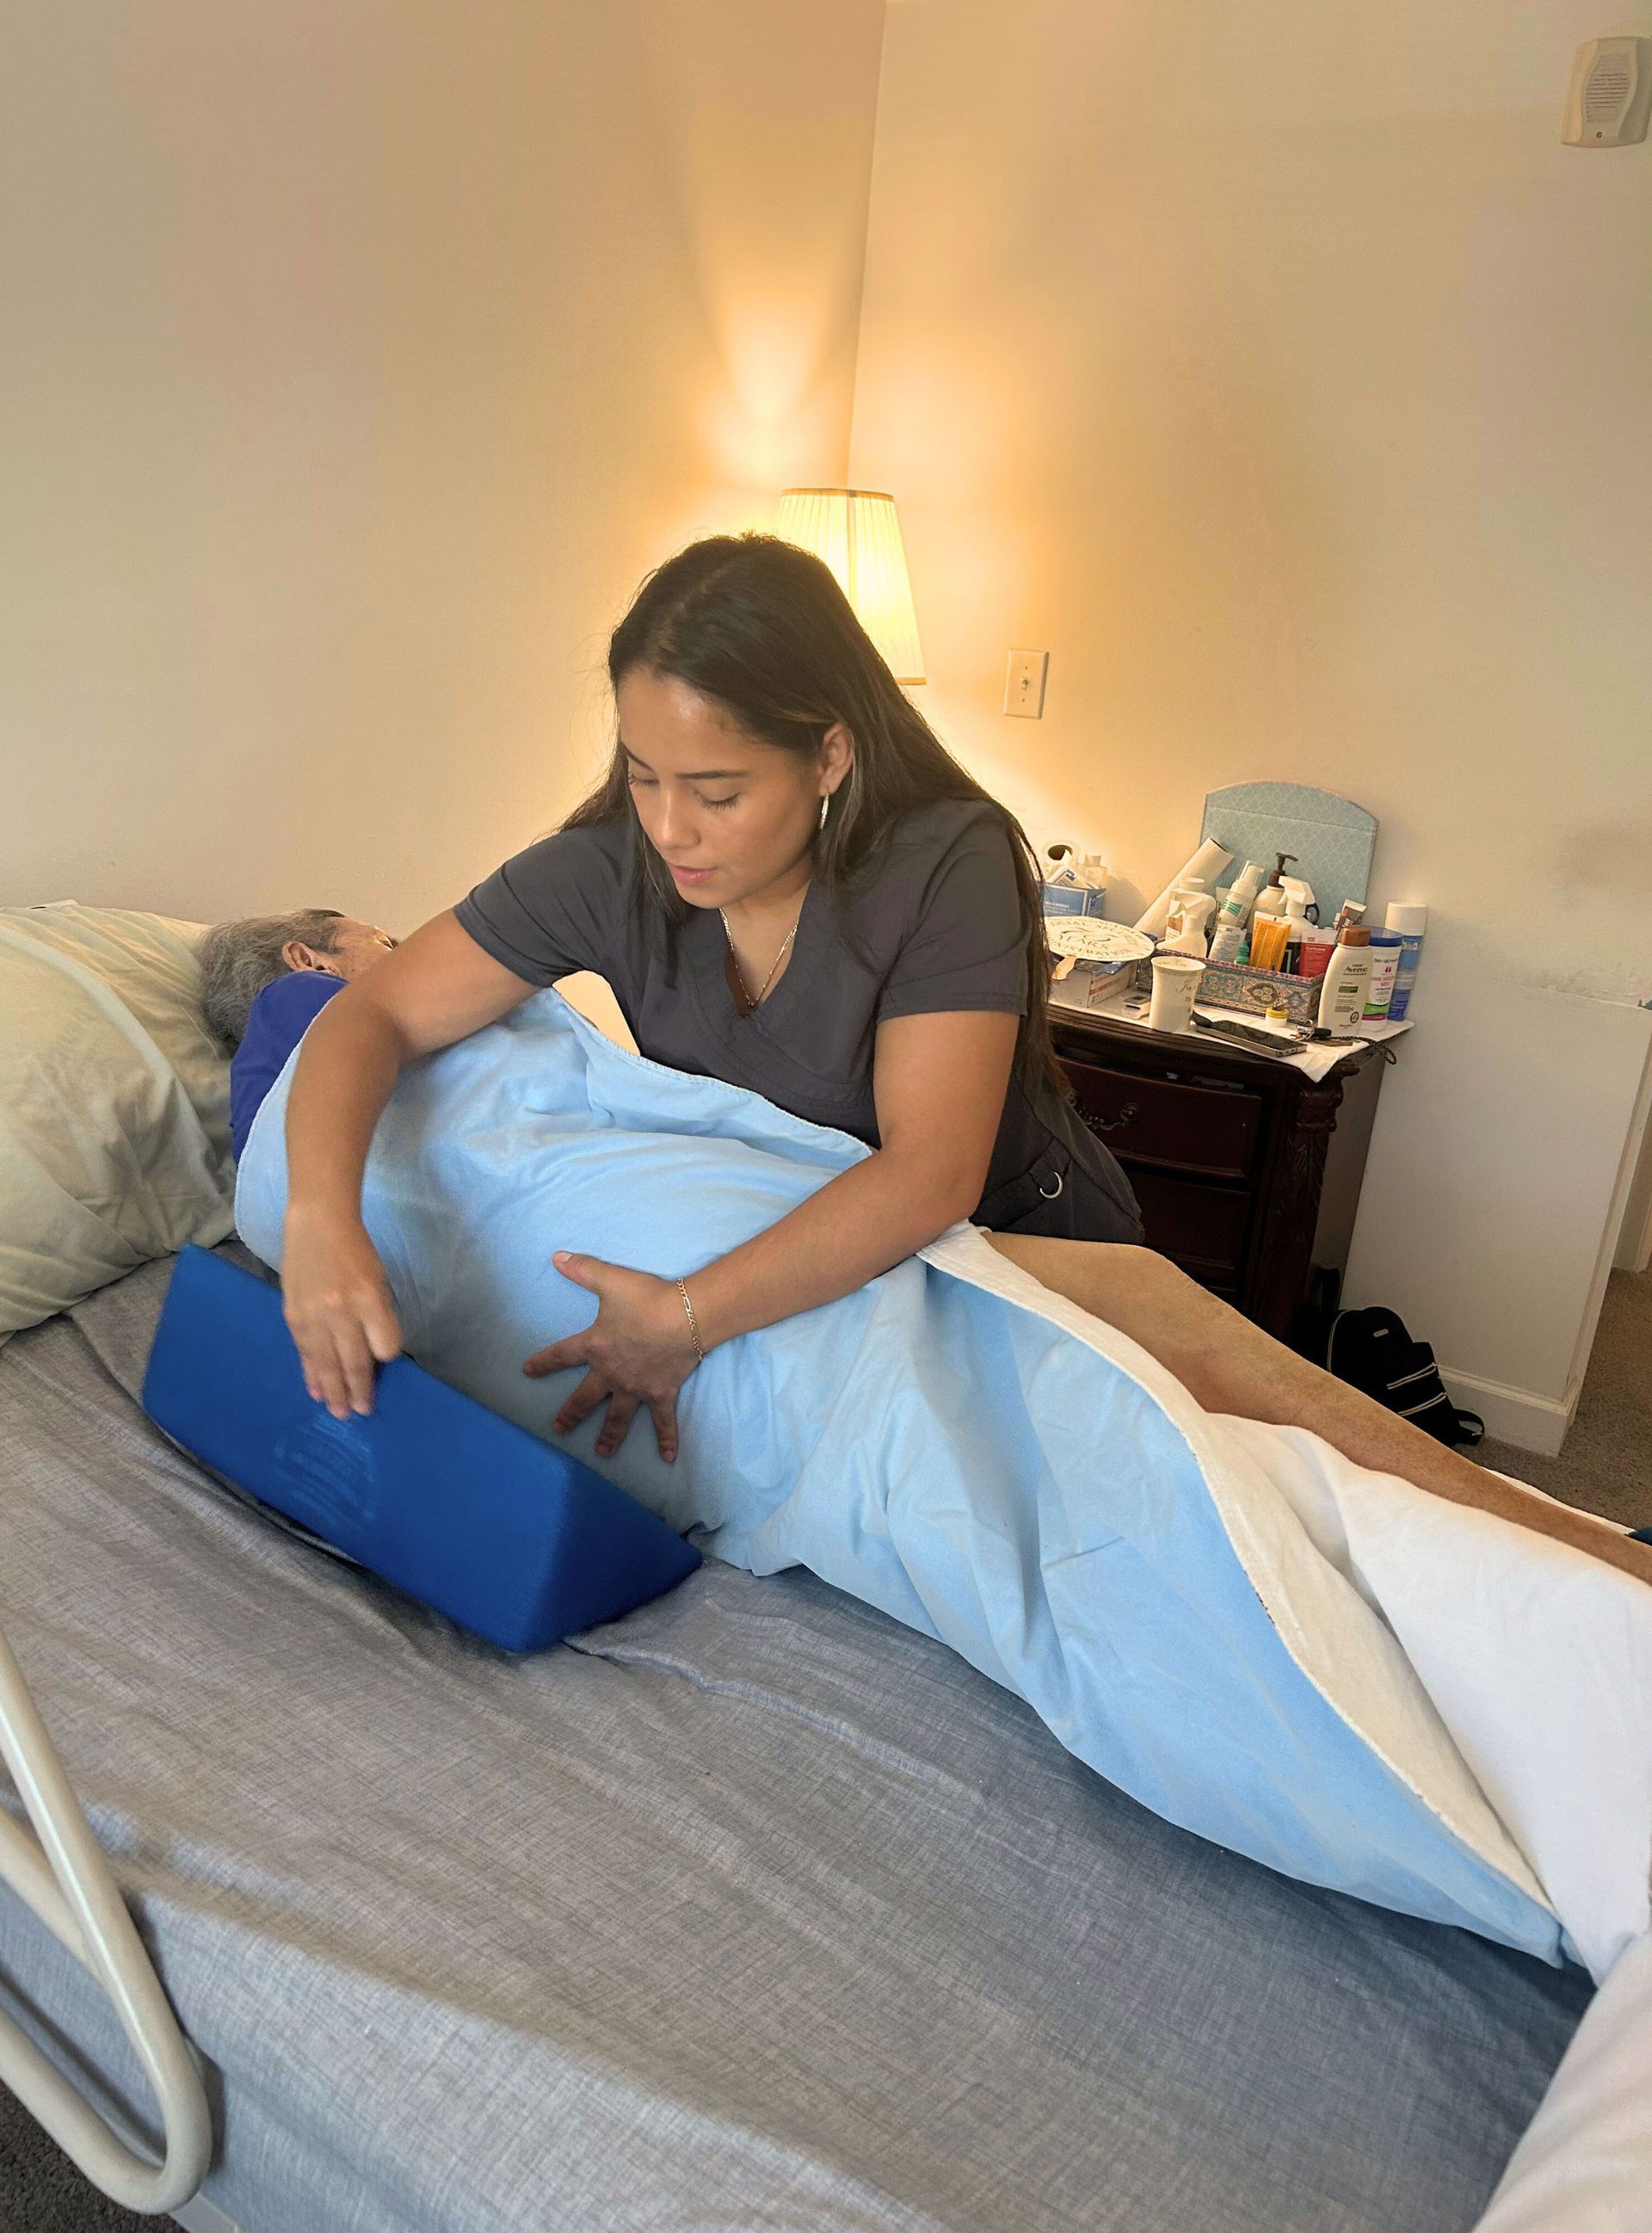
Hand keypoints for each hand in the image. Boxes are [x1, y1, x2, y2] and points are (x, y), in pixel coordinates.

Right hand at [281, 1204, 403, 1418]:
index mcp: (370, 1299)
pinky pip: (305, 1353)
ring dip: (333, 1391)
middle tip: (362, 1413)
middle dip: (358, 1391)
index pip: (385, 1345)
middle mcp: (342, 1310)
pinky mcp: (294, 1316)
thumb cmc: (356, 1251)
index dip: (384, 1360)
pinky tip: (315, 1391)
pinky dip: (311, 1374)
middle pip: (353, 1361)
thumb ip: (378, 1316)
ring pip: (326, 1363)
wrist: (317, 1224)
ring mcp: (314, 1315)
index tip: (383, 1368)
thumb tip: (377, 1353)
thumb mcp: (379, 1280)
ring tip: (339, 1412)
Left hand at [524, 1254, 700, 1461]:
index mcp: (595, 1347)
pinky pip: (662, 1421)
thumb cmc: (646, 1298)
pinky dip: (667, 1439)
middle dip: (570, 1413)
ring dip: (609, 1436)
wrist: (685, 1318)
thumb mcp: (609, 1280)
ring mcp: (635, 1387)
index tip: (528, 1370)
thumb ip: (582, 1269)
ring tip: (601, 1452)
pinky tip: (668, 1458)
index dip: (543, 1362)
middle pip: (585, 1397)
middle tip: (557, 1428)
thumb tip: (556, 1257)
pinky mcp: (661, 1393)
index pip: (561, 1355)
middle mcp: (611, 1373)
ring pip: (618, 1417)